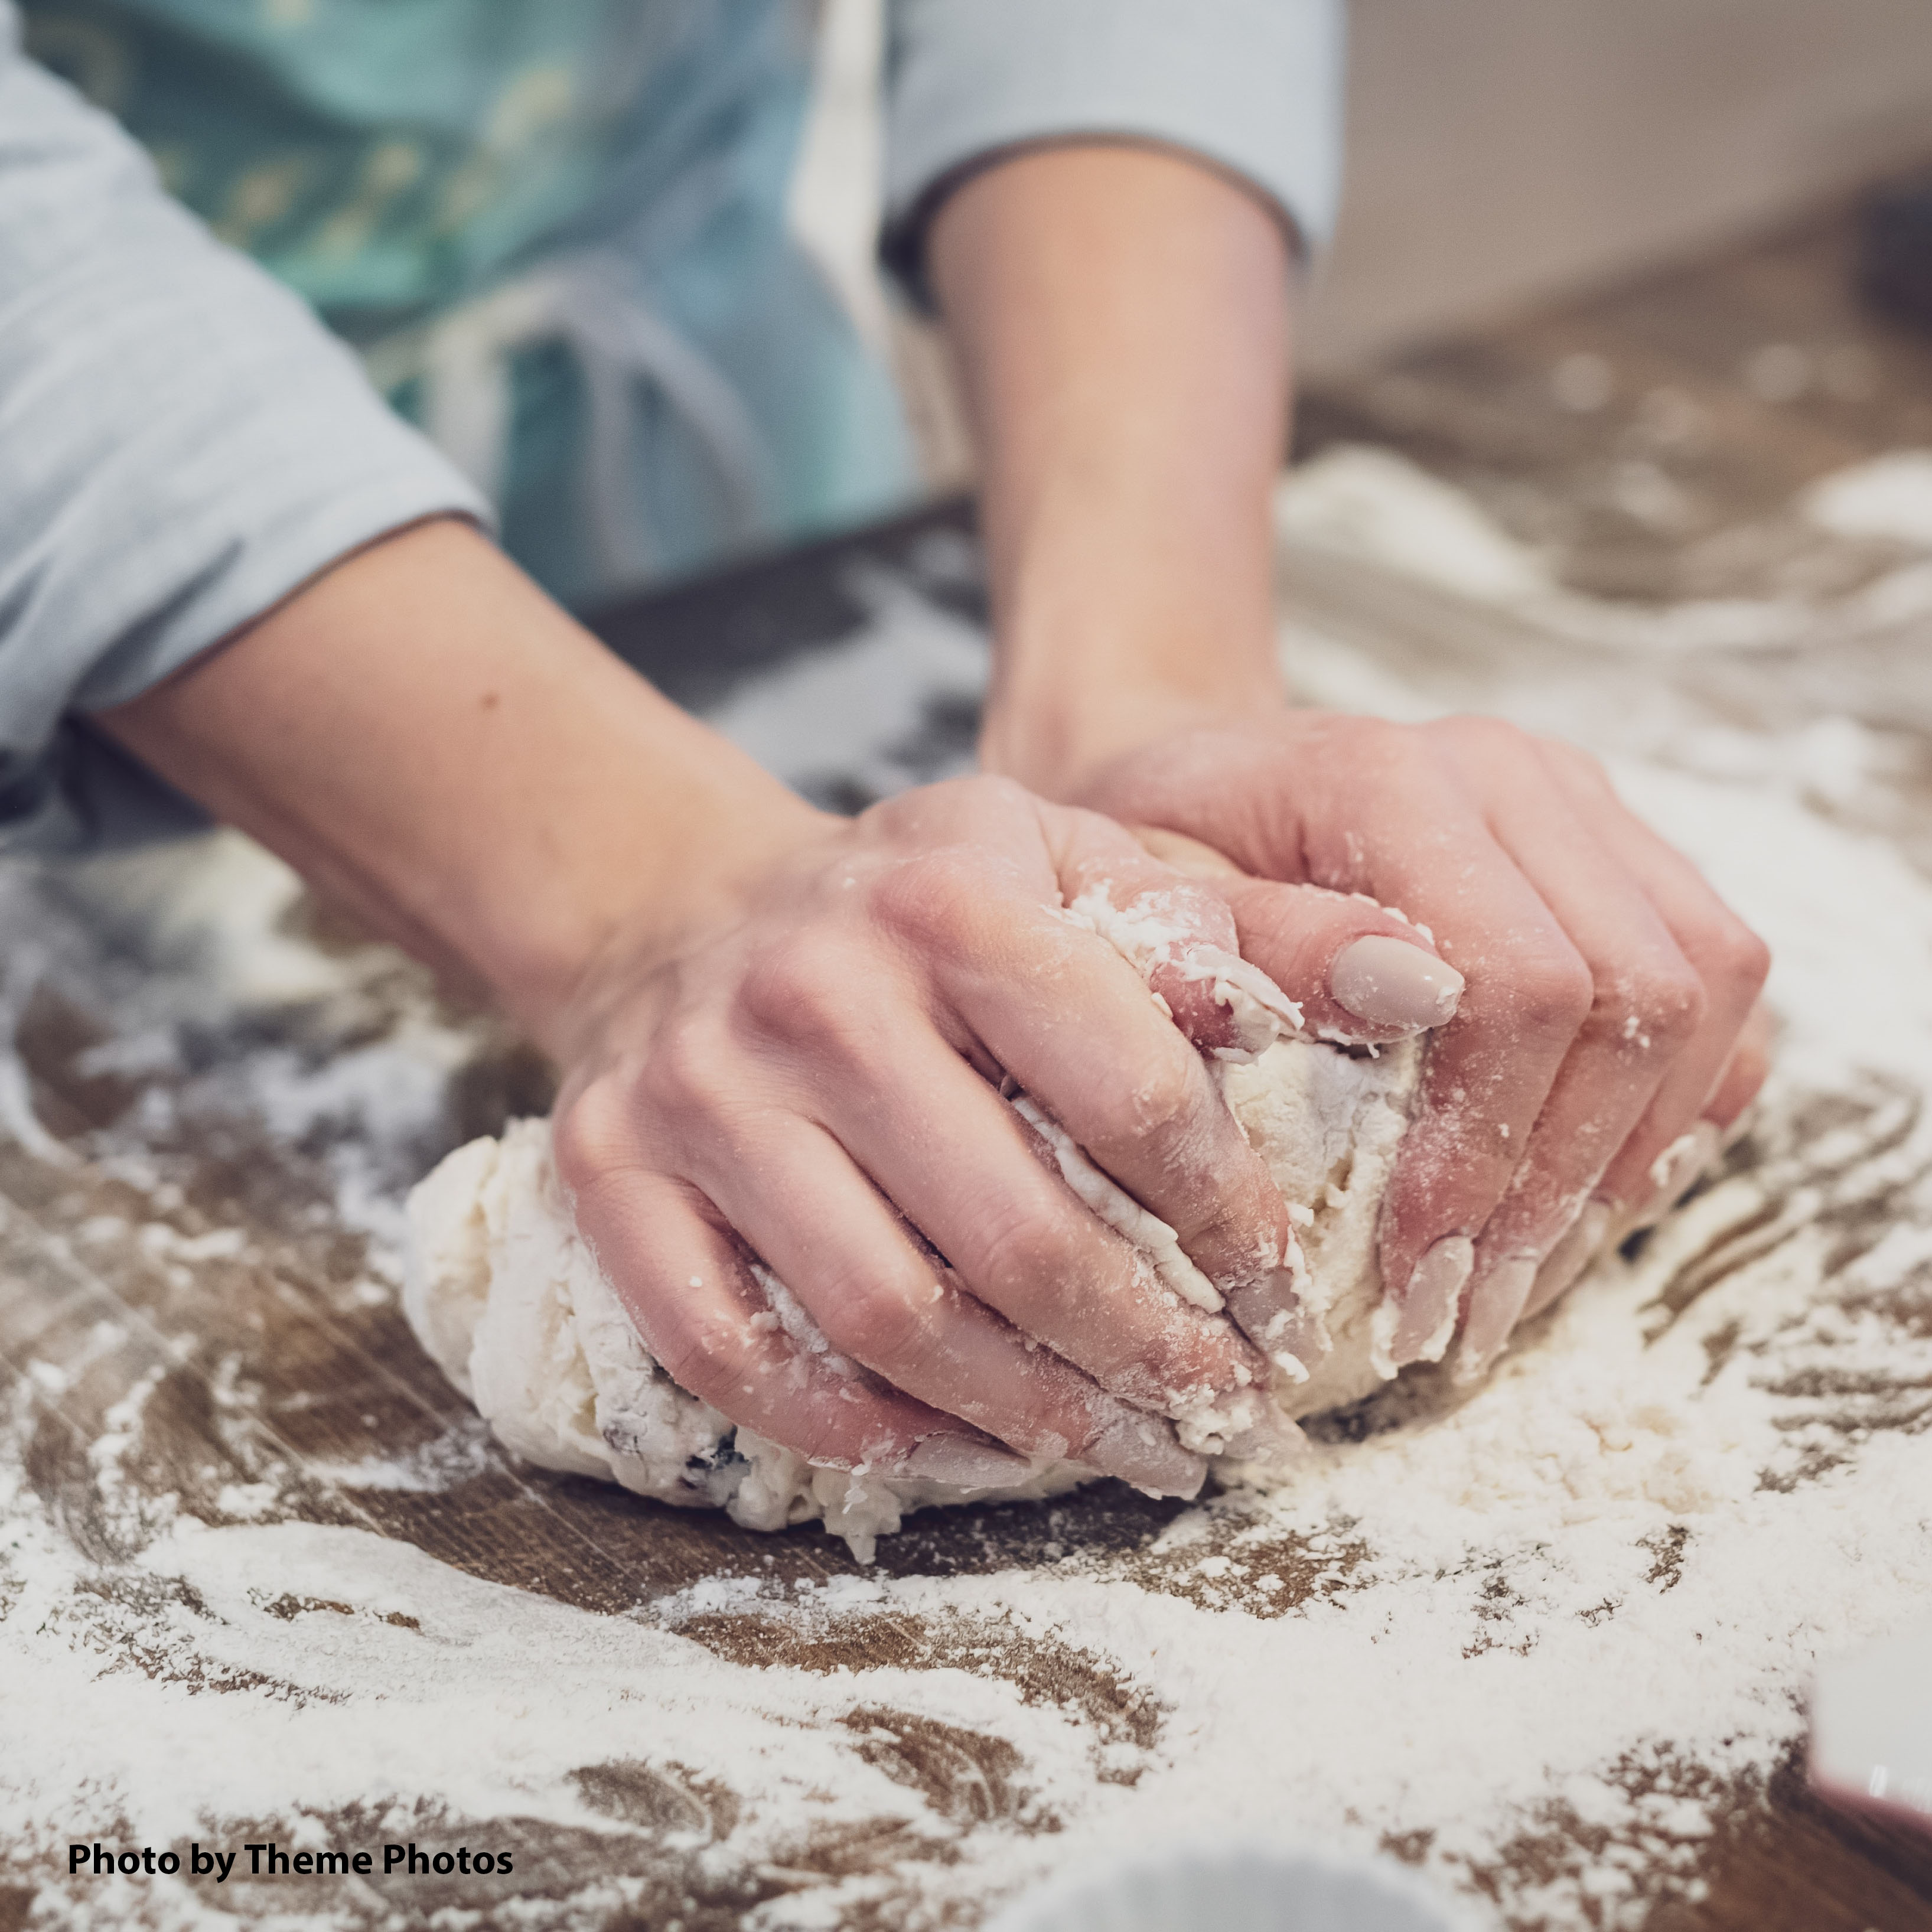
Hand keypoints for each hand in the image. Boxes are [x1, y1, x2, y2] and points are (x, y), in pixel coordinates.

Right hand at [549, 774, 1457, 1490]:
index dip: (1231, 1222)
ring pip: (882, 1313)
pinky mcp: (613, 1174)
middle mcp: (814, 988)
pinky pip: (731, 1352)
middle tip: (1220, 1411)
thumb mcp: (1080, 868)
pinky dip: (850, 1426)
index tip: (1283, 1293)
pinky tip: (948, 1444)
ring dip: (1020, 1413)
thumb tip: (1427, 983)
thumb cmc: (923, 907)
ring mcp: (700, 1090)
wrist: (691, 909)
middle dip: (1144, 1352)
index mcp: (954, 895)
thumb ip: (1250, 926)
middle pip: (1013, 1232)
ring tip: (1115, 1445)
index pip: (1134, 1092)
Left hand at [1067, 713, 1772, 1378]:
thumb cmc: (1154, 866)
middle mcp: (1515, 775)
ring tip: (1523, 1274)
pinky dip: (1677, 1102)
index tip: (1416, 1269)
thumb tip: (1409, 992)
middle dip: (1563, 1182)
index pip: (1520, 980)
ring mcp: (1585, 805)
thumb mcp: (1147, 910)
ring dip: (1633, 1156)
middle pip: (1639, 994)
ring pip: (1709, 988)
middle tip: (1469, 1311)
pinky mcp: (1624, 850)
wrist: (1198, 788)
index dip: (1488, 1146)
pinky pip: (1722, 984)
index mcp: (1393, 779)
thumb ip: (1260, 946)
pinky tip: (1583, 1195)